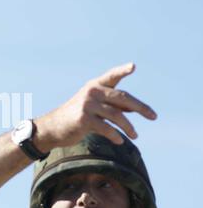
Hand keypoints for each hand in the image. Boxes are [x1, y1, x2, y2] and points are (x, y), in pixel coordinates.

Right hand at [35, 63, 156, 147]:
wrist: (52, 128)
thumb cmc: (76, 118)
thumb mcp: (94, 107)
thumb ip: (113, 105)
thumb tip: (136, 108)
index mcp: (94, 86)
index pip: (112, 76)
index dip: (122, 71)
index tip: (133, 66)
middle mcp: (91, 92)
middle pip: (122, 98)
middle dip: (141, 107)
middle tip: (153, 116)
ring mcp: (87, 104)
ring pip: (117, 115)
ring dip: (129, 127)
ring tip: (135, 135)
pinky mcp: (84, 118)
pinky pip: (106, 127)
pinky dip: (115, 135)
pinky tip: (119, 140)